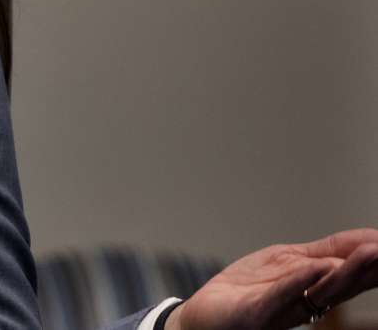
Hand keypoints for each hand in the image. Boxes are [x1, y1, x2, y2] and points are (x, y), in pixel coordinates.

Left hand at [168, 228, 377, 329]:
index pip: (346, 266)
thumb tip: (361, 244)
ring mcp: (280, 308)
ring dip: (347, 271)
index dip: (369, 252)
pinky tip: (318, 267)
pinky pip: (281, 296)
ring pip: (320, 288)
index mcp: (310, 285)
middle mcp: (303, 300)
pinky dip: (300, 280)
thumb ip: (318, 256)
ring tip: (373, 252)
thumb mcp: (285, 265)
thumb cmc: (245, 292)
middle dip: (370, 266)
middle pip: (344, 282)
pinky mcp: (256, 313)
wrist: (203, 319)